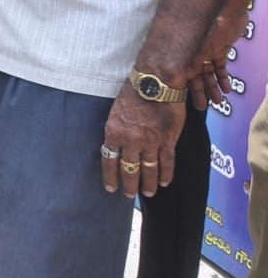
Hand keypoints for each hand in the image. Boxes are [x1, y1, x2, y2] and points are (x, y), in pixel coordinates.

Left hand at [101, 84, 183, 198]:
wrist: (155, 82)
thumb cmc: (134, 91)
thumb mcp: (116, 111)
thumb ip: (117, 130)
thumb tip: (117, 144)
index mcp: (113, 132)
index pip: (109, 160)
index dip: (111, 176)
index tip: (111, 188)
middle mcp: (130, 141)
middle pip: (129, 169)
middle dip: (129, 185)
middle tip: (130, 195)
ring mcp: (150, 142)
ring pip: (148, 170)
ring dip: (148, 184)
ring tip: (148, 193)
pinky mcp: (167, 141)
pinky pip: (167, 163)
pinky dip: (166, 175)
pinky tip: (165, 183)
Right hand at [188, 7, 245, 108]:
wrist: (227, 12)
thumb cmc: (210, 27)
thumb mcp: (198, 47)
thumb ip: (191, 62)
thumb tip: (180, 77)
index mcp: (187, 54)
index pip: (184, 76)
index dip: (185, 89)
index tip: (185, 102)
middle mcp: (195, 54)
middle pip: (196, 77)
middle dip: (200, 92)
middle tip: (201, 107)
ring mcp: (208, 52)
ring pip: (209, 74)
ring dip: (213, 88)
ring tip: (219, 101)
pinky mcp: (220, 50)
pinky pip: (221, 67)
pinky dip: (223, 78)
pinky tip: (227, 88)